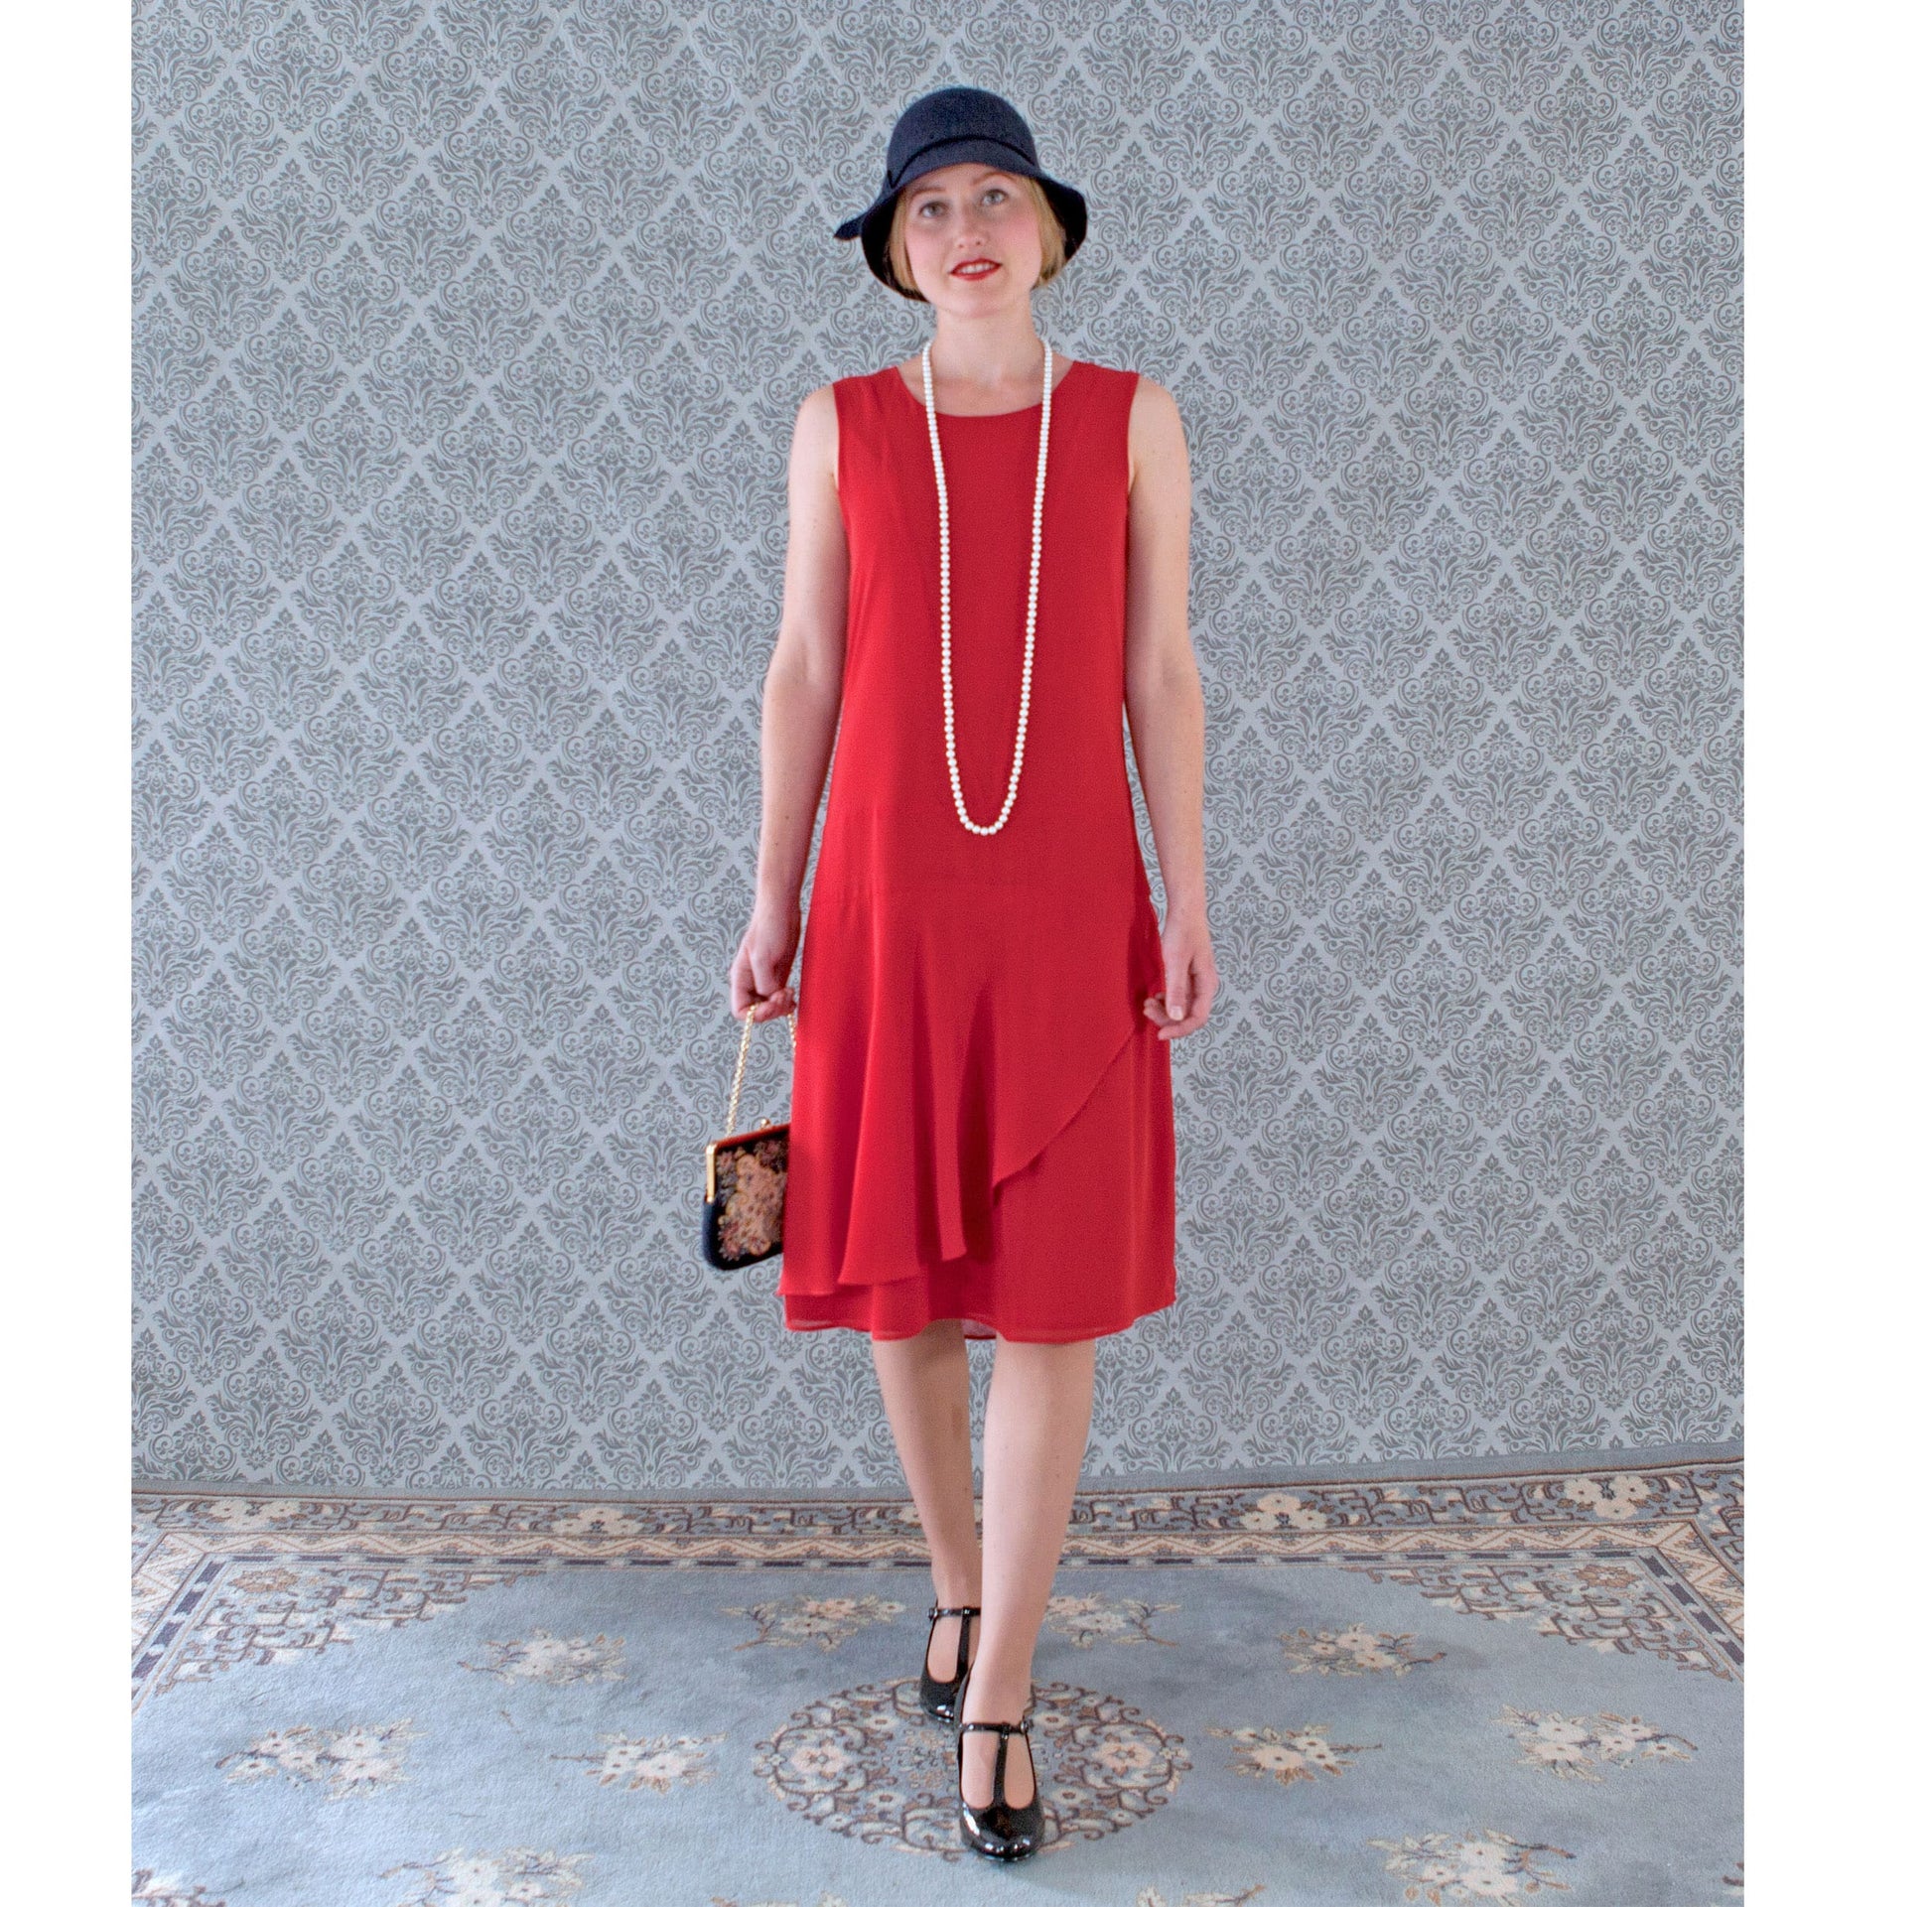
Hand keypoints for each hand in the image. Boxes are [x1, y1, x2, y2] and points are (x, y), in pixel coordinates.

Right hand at [730, 899, 799, 1020]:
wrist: (782, 910)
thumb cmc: (769, 928)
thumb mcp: (763, 956)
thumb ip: (764, 982)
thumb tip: (770, 998)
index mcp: (740, 978)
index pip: (740, 1010)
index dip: (756, 1015)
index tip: (772, 1003)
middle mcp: (751, 982)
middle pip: (757, 1012)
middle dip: (772, 1010)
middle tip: (786, 995)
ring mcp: (765, 980)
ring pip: (770, 1007)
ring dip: (781, 1007)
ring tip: (791, 993)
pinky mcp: (778, 975)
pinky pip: (779, 998)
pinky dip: (786, 1002)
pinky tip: (793, 996)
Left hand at [1143, 904, 1216, 1039]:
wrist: (1185, 910)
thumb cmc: (1183, 931)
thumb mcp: (1175, 962)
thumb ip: (1176, 990)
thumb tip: (1176, 1017)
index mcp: (1207, 984)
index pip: (1197, 1018)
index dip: (1179, 1030)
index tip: (1159, 1034)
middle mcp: (1205, 985)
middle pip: (1189, 1015)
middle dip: (1168, 1019)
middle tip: (1147, 1011)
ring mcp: (1197, 981)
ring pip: (1182, 1007)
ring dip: (1165, 1011)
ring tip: (1147, 1003)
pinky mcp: (1188, 975)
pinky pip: (1179, 997)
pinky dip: (1166, 1000)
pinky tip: (1155, 995)